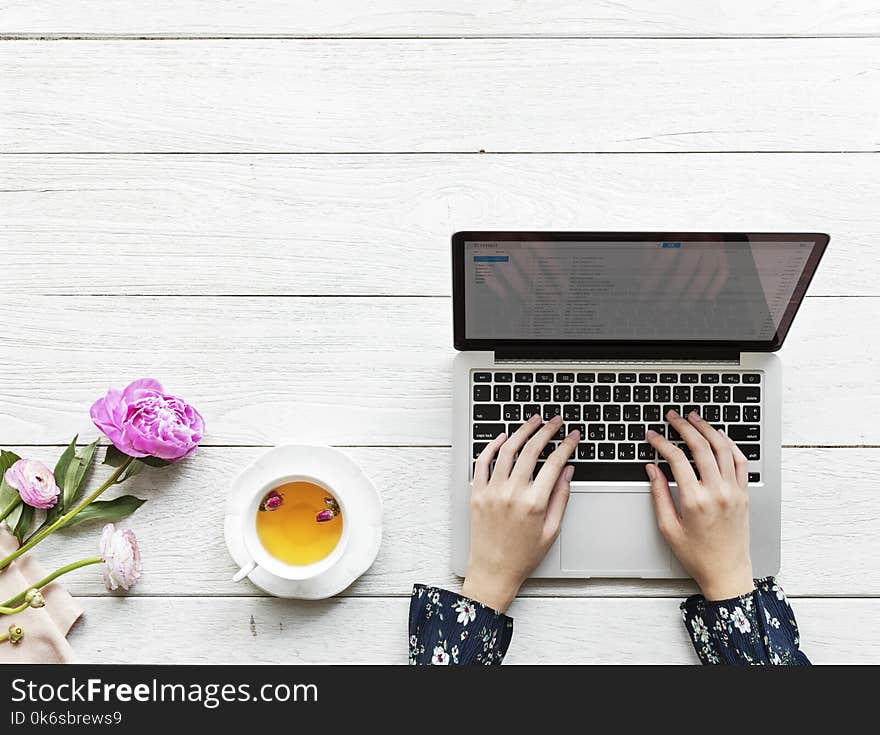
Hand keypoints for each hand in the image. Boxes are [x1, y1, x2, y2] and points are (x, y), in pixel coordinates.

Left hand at [462, 414, 577, 611]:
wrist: (493, 571)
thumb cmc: (523, 555)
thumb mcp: (552, 530)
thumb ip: (561, 497)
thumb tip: (568, 471)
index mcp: (534, 503)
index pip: (554, 463)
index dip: (566, 445)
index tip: (573, 436)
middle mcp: (512, 493)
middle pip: (531, 450)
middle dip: (546, 430)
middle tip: (555, 421)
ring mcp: (492, 491)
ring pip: (507, 450)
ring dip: (522, 431)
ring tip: (533, 421)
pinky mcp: (477, 493)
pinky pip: (483, 462)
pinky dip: (492, 445)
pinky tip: (504, 437)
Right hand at [646, 410, 753, 600]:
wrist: (727, 572)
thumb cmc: (697, 555)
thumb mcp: (668, 527)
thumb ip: (658, 494)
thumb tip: (652, 469)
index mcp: (695, 501)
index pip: (676, 459)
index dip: (661, 442)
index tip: (653, 436)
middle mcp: (717, 492)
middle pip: (700, 447)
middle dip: (684, 427)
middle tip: (673, 417)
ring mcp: (733, 491)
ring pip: (723, 448)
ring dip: (707, 429)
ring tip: (695, 419)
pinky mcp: (744, 493)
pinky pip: (740, 461)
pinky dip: (729, 444)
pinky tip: (719, 436)